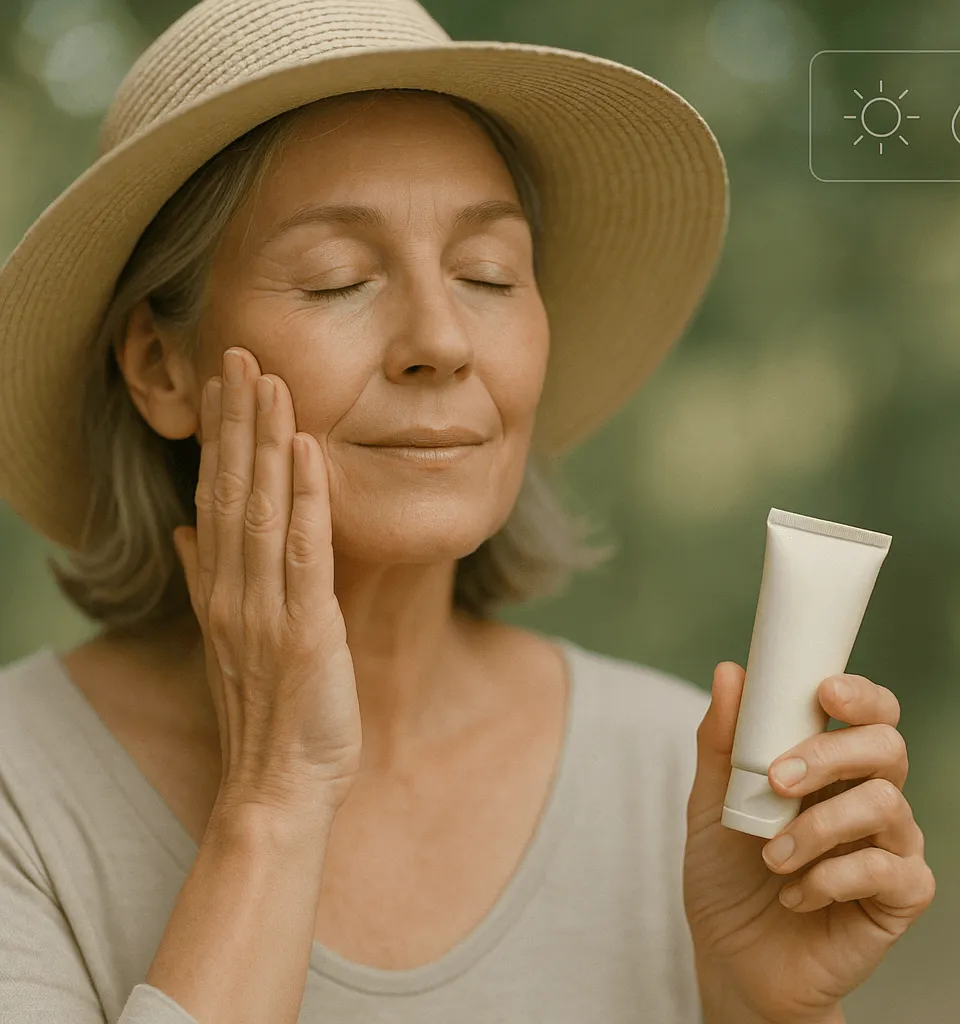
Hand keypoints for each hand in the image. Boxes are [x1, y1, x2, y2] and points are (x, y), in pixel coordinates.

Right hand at [172, 346, 362, 820]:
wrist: (278, 786)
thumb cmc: (265, 712)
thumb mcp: (232, 640)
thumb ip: (206, 582)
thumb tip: (185, 532)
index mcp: (220, 590)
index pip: (214, 496)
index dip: (220, 436)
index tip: (225, 381)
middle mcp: (232, 591)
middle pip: (230, 489)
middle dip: (237, 420)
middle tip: (240, 354)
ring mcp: (263, 610)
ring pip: (261, 510)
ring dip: (265, 443)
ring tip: (269, 382)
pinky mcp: (303, 631)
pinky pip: (303, 554)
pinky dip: (306, 500)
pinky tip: (307, 452)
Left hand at [682, 663, 935, 1023]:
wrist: (732, 956)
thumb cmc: (727, 872)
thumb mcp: (712, 800)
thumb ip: (722, 740)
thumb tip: (729, 672)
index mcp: (832, 766)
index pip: (871, 714)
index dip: (861, 696)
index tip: (824, 692)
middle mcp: (870, 797)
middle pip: (887, 747)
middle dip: (829, 755)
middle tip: (777, 781)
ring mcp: (891, 846)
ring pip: (885, 805)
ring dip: (818, 826)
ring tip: (772, 856)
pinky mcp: (899, 897)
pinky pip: (887, 869)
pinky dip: (832, 878)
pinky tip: (794, 894)